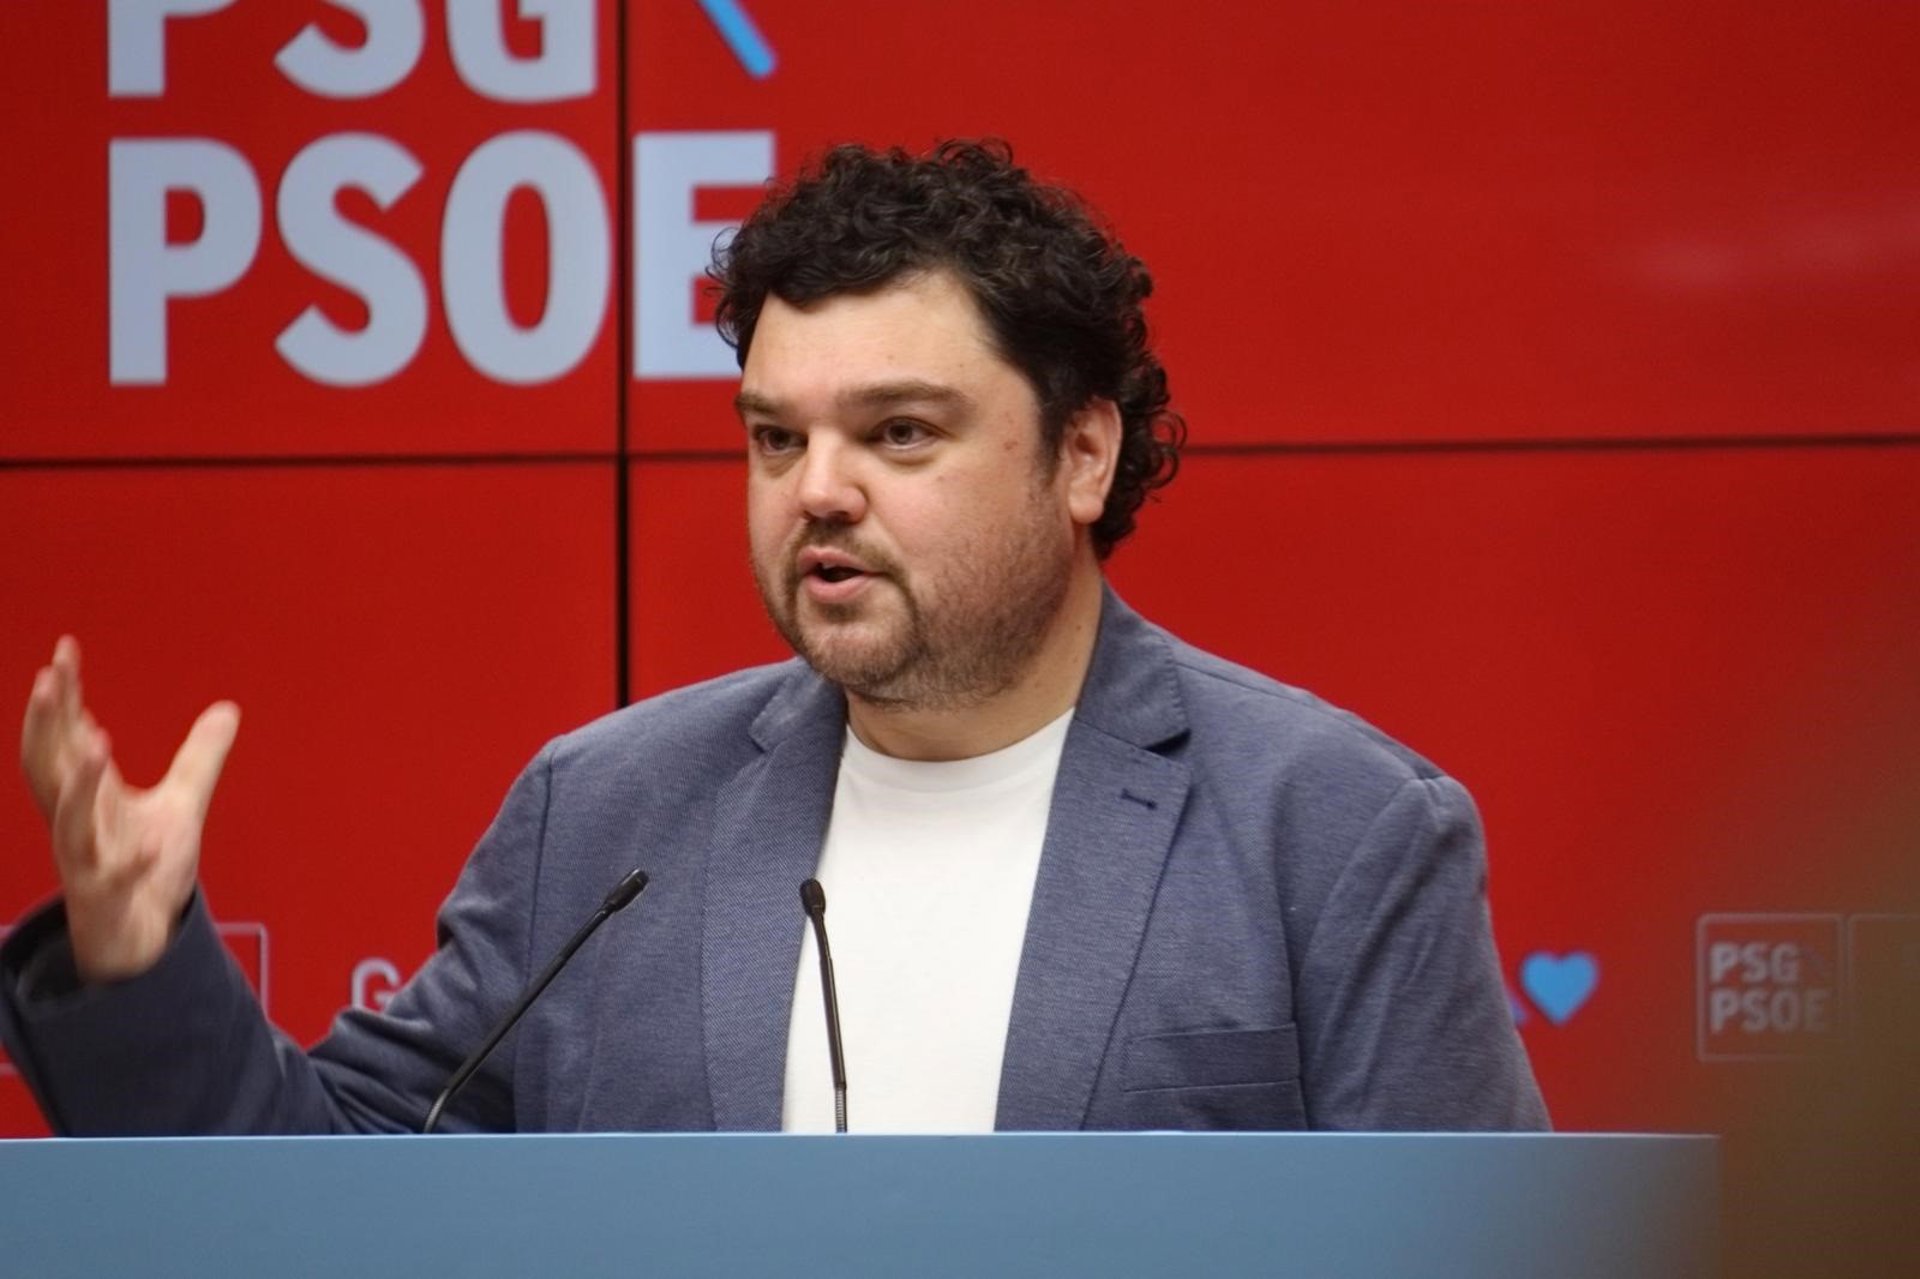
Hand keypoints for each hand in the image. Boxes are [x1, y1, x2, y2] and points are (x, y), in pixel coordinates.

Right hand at [19, 637, 239, 982]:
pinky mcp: (108, 899)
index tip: (63, 650)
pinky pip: (114, 880)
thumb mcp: (181, 803)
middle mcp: (78, 822)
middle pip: (48, 768)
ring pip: (68, 820)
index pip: (64, 736)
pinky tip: (150, 846)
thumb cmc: (149, 869)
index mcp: (90, 796)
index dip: (60, 696)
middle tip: (47, 677)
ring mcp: (88, 861)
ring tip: (95, 739)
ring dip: (79, 782)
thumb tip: (228, 708)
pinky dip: (130, 863)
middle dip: (45, 723)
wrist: (143, 937)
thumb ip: (199, 757)